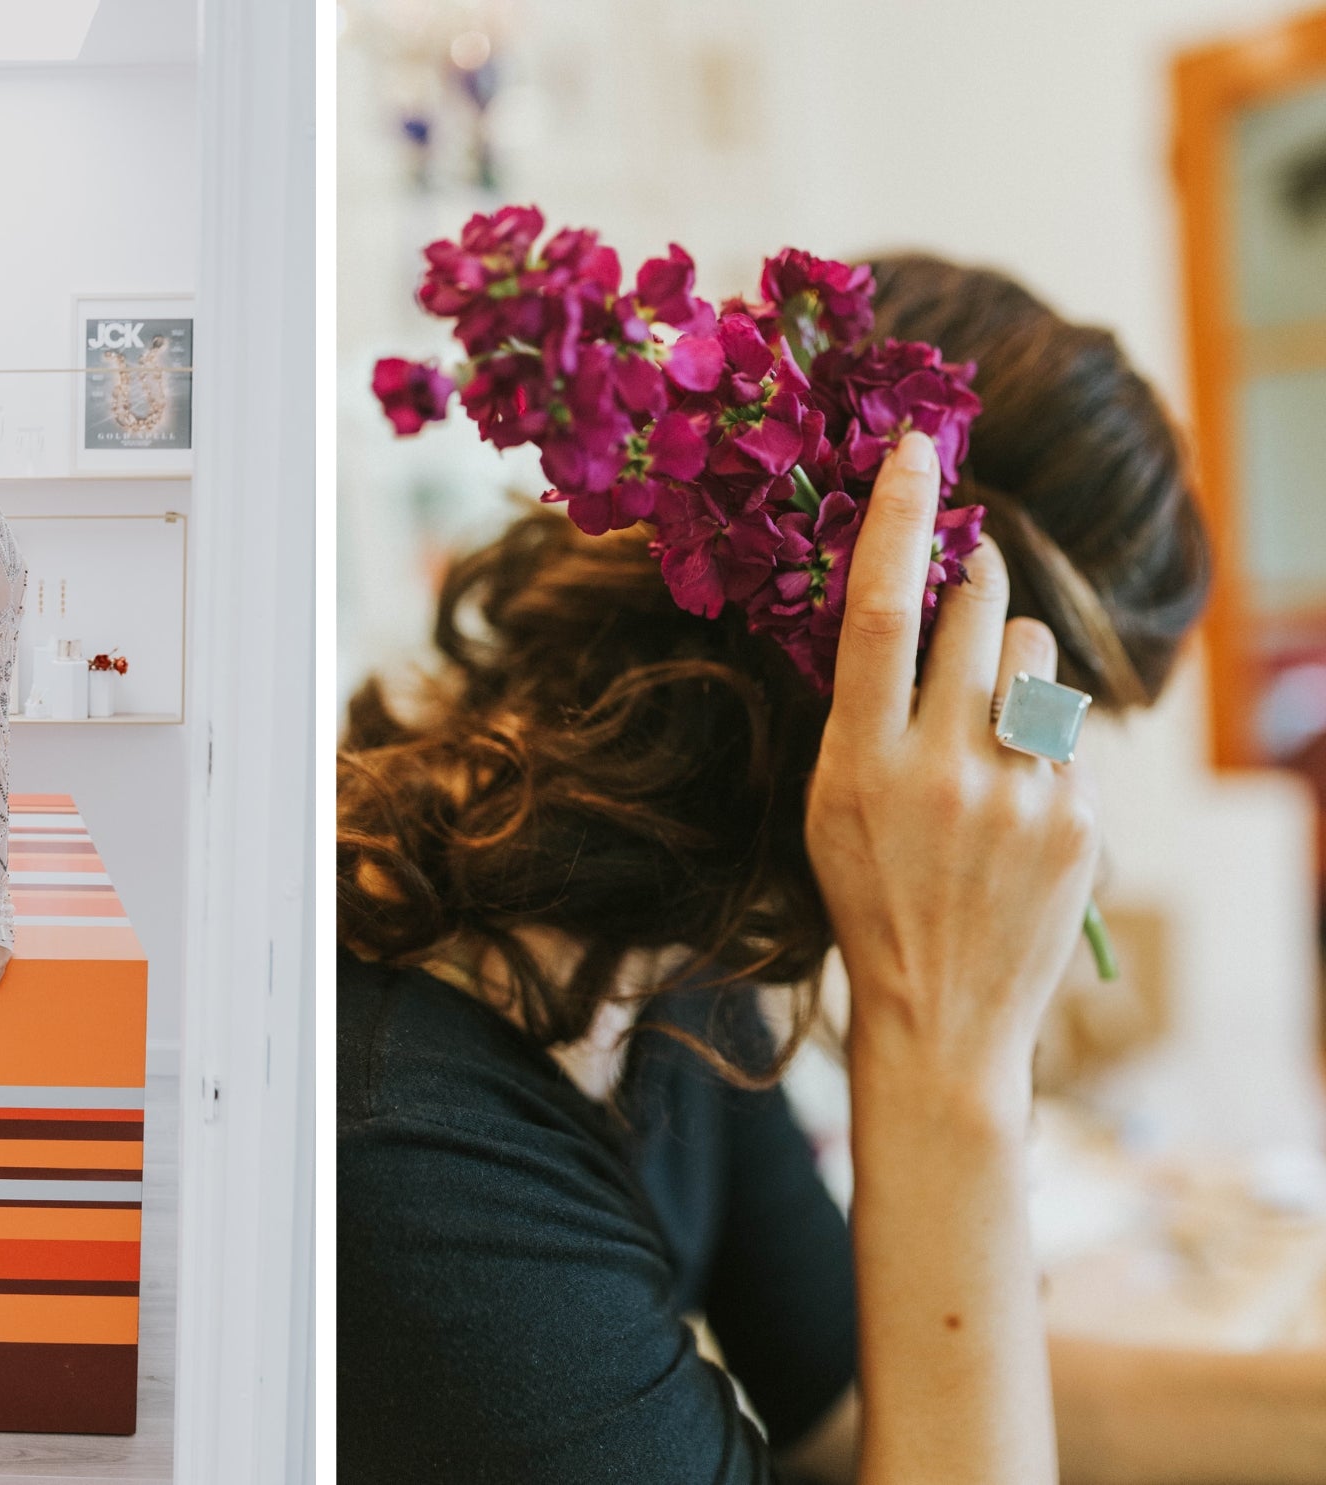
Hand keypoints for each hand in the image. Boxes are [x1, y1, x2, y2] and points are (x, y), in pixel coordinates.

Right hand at [803, 432, 1101, 1115]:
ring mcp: (1019, 794)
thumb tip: (902, 610)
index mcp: (861, 762)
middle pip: (978, 611)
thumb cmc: (869, 899)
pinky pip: (1069, 728)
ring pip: (1039, 657)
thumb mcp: (831, 805)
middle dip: (976, 580)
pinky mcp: (1079, 819)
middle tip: (969, 582)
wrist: (942, 1012)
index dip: (895, 519)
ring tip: (993, 728)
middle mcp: (941, 768)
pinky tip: (1020, 798)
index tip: (915, 448)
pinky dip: (1045, 739)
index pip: (878, 611)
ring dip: (1019, 664)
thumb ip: (865, 714)